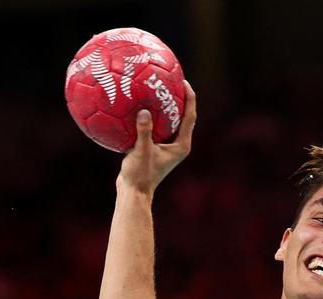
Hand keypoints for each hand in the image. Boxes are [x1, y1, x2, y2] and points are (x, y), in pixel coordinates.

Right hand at [117, 80, 197, 195]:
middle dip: (178, 98)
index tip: (184, 82)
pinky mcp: (155, 149)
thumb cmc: (140, 176)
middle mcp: (177, 145)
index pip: (190, 116)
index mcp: (181, 145)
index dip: (190, 98)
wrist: (133, 193)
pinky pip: (154, 128)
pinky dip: (149, 118)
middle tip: (171, 81)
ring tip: (155, 90)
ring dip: (163, 107)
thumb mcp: (141, 151)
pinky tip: (137, 108)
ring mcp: (166, 147)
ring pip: (168, 122)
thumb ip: (144, 131)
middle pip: (182, 116)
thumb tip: (144, 112)